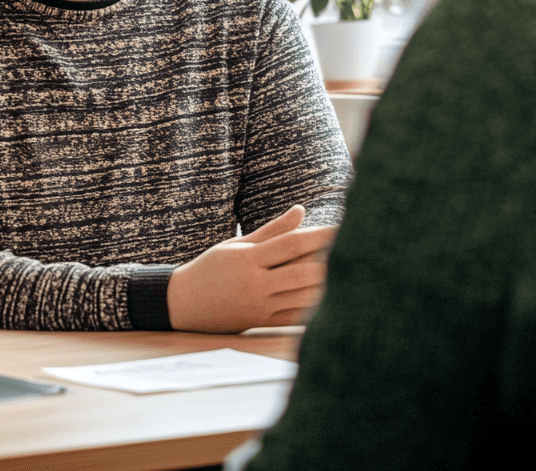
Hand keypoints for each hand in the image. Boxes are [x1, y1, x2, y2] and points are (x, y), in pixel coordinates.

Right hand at [166, 205, 336, 332]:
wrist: (183, 304)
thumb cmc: (211, 267)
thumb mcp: (236, 244)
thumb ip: (272, 230)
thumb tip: (301, 210)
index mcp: (249, 259)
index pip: (291, 245)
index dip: (319, 236)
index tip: (340, 227)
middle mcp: (255, 284)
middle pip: (302, 273)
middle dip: (329, 261)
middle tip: (352, 250)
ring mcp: (259, 307)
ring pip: (303, 297)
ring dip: (326, 285)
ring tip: (346, 272)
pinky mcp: (261, 323)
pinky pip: (294, 318)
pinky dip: (313, 308)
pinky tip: (330, 297)